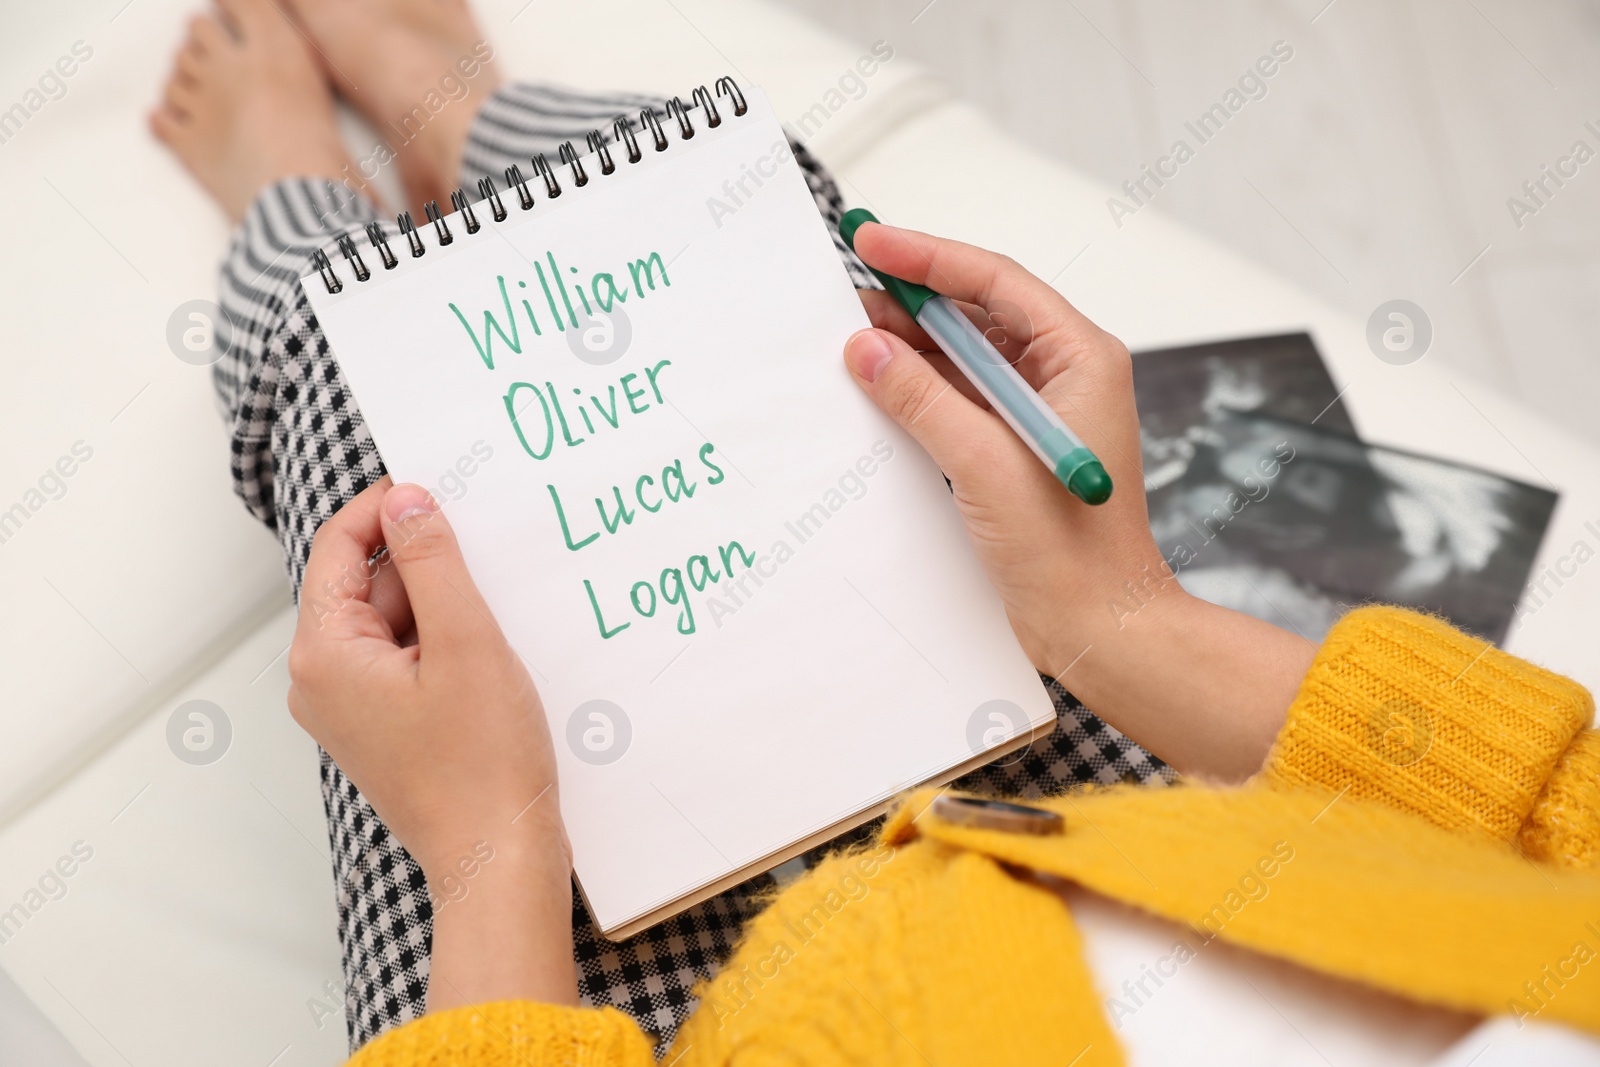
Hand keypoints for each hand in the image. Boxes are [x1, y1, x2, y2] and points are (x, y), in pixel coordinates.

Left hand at [288, 478, 576, 1008]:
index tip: (440, 488)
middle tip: (488, 558)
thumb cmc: (483, 763)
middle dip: (424, 563)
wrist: (497, 858)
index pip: (337, 546)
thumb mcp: (466, 641)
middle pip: (364, 583)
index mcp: (325, 653)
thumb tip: (406, 500)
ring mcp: (350, 708)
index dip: (385, 508)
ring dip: (440, 606)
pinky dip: (444, 643)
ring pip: (391, 622)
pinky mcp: (383, 727)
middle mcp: (321, 680)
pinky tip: (489, 656)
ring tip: (496, 625)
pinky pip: (406, 659)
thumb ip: (432, 561)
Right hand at [845, 223, 1316, 779]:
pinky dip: (918, 392)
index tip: (872, 242)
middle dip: (912, 302)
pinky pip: (960, 401)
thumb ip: (922, 399)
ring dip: (910, 348)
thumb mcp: (984, 464)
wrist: (1099, 627)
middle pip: (978, 315)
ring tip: (850, 339)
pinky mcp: (1015, 451)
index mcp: (1080, 359)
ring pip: (965, 359)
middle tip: (845, 295)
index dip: (930, 257)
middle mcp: (1063, 377)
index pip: (996, 282)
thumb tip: (866, 347)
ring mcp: (1038, 414)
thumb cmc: (1071, 554)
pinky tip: (877, 389)